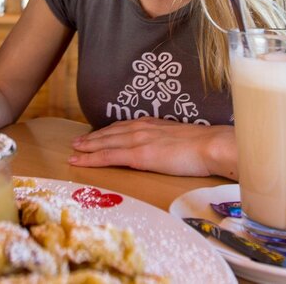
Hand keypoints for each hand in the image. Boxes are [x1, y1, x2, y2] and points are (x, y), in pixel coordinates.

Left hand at [70, 118, 237, 178]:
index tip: (95, 135)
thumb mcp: (180, 138)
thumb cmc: (204, 145)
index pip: (123, 127)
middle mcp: (141, 128)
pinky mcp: (138, 155)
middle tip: (76, 142)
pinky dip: (91, 158)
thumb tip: (165, 148)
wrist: (211, 145)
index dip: (107, 132)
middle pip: (109, 133)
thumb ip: (167, 141)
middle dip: (92, 138)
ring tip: (74, 150)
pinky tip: (79, 161)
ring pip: (104, 143)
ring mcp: (138, 141)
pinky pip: (108, 156)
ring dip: (87, 147)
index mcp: (152, 124)